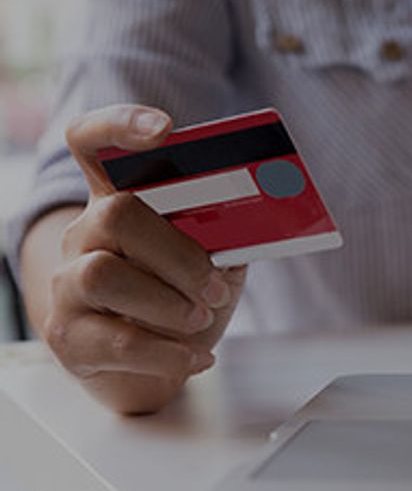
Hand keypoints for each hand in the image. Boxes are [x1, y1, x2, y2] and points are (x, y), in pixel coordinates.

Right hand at [42, 105, 246, 412]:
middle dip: (179, 253)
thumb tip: (264, 220)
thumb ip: (227, 237)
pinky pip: (115, 340)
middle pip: (117, 214)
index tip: (165, 130)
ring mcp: (68, 285)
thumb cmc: (184, 301)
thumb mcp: (214, 262)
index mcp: (120, 201)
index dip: (120, 126)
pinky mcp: (70, 337)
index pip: (94, 143)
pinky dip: (169, 352)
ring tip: (201, 318)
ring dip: (168, 301)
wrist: (154, 364)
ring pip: (104, 274)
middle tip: (214, 286)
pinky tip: (199, 356)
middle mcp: (85, 234)